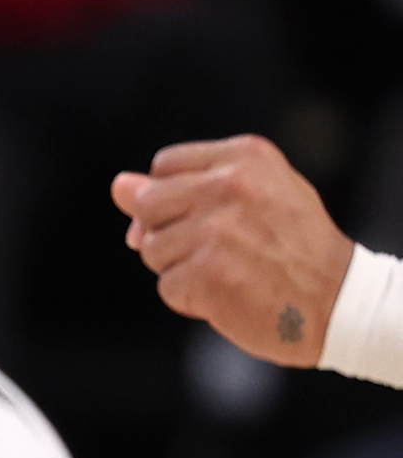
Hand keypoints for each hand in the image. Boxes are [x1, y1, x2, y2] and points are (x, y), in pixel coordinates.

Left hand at [112, 135, 356, 366]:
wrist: (337, 301)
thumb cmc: (292, 248)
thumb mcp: (254, 197)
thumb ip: (184, 187)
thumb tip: (120, 185)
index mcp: (245, 157)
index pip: (164, 167)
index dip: (172, 198)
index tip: (209, 216)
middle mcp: (230, 185)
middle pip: (148, 206)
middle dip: (169, 233)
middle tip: (220, 249)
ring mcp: (218, 230)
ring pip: (152, 249)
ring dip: (181, 269)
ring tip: (230, 270)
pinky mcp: (208, 273)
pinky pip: (167, 286)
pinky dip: (190, 299)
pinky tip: (228, 294)